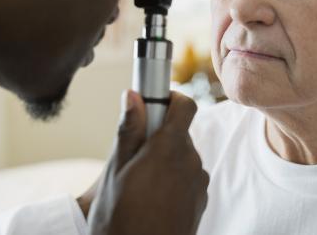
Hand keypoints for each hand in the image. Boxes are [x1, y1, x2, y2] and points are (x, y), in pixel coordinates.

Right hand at [84, 90, 208, 234]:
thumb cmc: (120, 220)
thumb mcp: (115, 171)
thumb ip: (128, 130)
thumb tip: (134, 95)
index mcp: (170, 149)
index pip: (186, 105)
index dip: (170, 98)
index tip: (153, 104)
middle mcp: (191, 162)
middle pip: (180, 132)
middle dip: (158, 134)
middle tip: (133, 153)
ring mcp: (199, 183)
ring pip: (183, 155)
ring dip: (165, 158)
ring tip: (139, 182)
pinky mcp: (200, 200)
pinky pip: (188, 175)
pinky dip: (174, 177)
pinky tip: (153, 197)